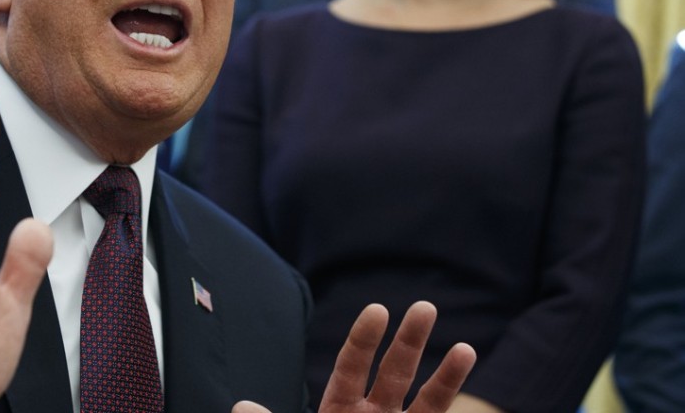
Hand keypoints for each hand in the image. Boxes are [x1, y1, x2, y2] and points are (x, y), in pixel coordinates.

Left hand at [233, 301, 475, 412]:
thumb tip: (241, 406)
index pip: (350, 367)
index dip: (363, 340)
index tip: (378, 310)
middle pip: (393, 373)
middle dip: (409, 342)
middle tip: (425, 307)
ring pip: (426, 402)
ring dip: (446, 376)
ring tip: (467, 348)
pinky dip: (452, 399)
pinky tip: (468, 384)